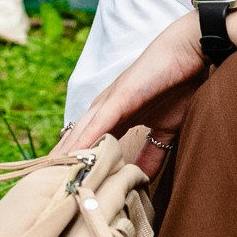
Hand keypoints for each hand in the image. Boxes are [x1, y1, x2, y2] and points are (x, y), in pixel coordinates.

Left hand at [55, 10, 202, 178]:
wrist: (192, 50)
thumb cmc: (181, 84)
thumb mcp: (167, 129)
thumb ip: (154, 152)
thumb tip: (144, 178)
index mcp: (117, 117)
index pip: (89, 144)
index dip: (75, 164)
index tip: (61, 185)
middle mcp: (107, 109)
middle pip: (77, 140)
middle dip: (61, 162)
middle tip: (44, 186)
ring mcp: (111, 101)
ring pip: (81, 132)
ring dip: (66, 154)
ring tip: (50, 177)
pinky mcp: (121, 95)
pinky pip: (100, 121)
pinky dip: (86, 138)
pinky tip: (75, 154)